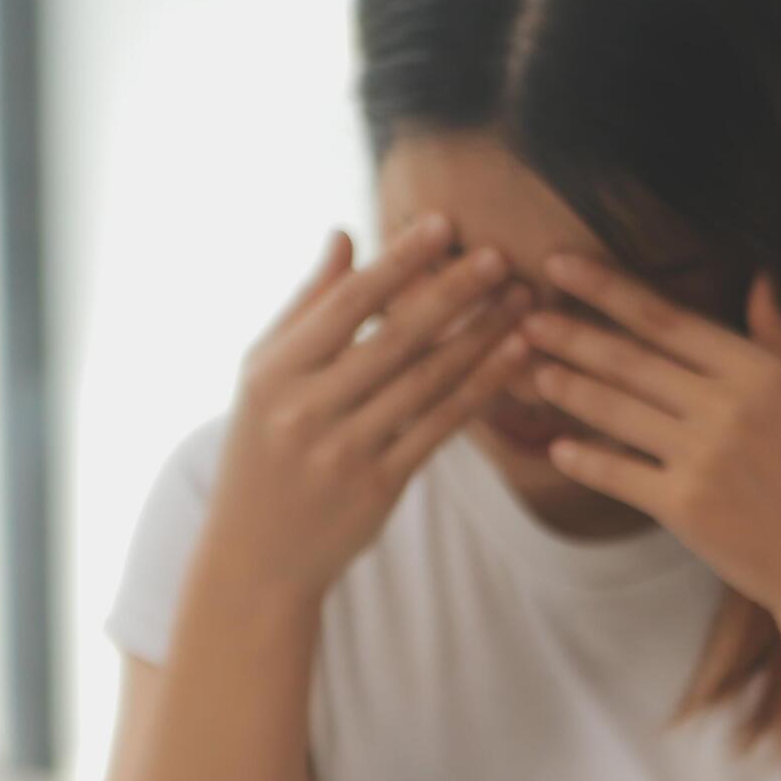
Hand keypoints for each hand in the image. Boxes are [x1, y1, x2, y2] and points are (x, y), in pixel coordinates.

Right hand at [198, 216, 531, 619]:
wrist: (257, 556)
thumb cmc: (262, 448)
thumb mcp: (262, 376)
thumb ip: (306, 306)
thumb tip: (345, 234)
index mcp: (273, 373)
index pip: (345, 304)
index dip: (398, 262)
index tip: (443, 224)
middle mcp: (306, 410)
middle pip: (394, 339)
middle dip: (452, 293)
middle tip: (499, 256)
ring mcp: (345, 451)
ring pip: (428, 382)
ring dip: (481, 336)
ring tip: (522, 299)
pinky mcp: (381, 486)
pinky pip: (442, 426)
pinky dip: (482, 387)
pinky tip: (515, 355)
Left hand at [524, 256, 780, 642]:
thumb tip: (761, 277)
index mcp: (760, 370)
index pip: (666, 318)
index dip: (606, 288)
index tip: (559, 265)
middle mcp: (729, 407)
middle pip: (630, 360)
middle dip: (570, 335)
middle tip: (523, 316)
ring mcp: (705, 457)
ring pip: (617, 411)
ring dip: (568, 389)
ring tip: (532, 371)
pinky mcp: (687, 508)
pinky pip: (619, 474)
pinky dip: (584, 459)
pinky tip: (557, 447)